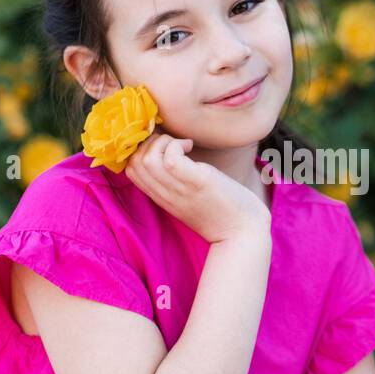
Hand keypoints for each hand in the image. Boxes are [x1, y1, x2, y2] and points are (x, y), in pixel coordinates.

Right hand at [124, 130, 269, 243]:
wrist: (244, 231)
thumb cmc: (222, 209)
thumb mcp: (190, 194)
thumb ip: (176, 180)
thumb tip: (173, 152)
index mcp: (162, 197)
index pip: (130, 170)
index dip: (139, 149)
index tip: (162, 145)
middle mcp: (165, 194)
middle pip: (134, 162)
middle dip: (148, 142)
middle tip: (172, 142)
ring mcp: (179, 189)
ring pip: (146, 159)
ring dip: (161, 142)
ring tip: (182, 145)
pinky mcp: (196, 182)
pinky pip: (170, 158)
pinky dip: (176, 144)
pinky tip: (191, 146)